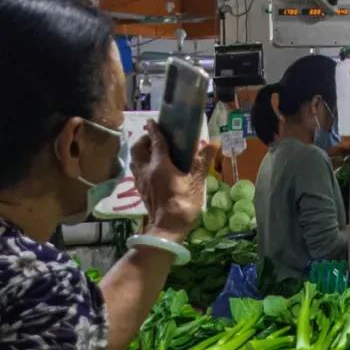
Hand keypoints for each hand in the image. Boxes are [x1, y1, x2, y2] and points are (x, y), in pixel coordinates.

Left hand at [131, 121, 212, 242]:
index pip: (155, 141)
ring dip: (141, 153)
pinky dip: (141, 165)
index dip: (155, 129)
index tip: (153, 121)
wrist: (167, 229)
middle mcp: (146, 170)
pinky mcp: (140, 192)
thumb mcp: (196, 182)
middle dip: (144, 140)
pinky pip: (137, 172)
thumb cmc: (183, 205)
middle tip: (154, 138)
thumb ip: (202, 161)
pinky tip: (151, 170)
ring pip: (135, 160)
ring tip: (151, 152)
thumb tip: (213, 142)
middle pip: (138, 148)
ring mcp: (141, 181)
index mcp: (159, 164)